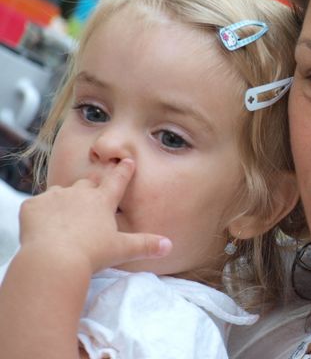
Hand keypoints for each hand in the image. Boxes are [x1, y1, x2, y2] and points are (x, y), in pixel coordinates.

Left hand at [18, 159, 171, 272]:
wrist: (53, 259)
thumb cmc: (91, 254)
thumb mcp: (122, 249)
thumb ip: (146, 245)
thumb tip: (169, 246)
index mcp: (102, 201)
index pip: (117, 180)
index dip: (123, 170)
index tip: (127, 160)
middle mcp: (79, 193)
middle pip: (87, 183)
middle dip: (90, 187)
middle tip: (90, 196)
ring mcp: (54, 197)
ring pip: (60, 192)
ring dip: (63, 201)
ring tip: (63, 217)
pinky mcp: (32, 207)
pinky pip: (35, 205)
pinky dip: (38, 213)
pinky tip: (40, 226)